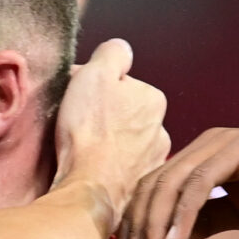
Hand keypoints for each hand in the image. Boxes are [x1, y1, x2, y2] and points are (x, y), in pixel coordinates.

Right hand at [52, 39, 168, 217]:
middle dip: (104, 116)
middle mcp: (161, 129)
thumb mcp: (96, 74)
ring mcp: (153, 161)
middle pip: (124, 113)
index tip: (77, 98)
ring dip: (108, 142)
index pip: (119, 84)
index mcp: (153, 98)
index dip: (93, 87)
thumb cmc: (90, 130)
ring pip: (125, 142)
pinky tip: (93, 168)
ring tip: (84, 150)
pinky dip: (109, 166)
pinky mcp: (140, 187)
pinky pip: (122, 168)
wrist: (89, 188)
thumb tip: (120, 50)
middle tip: (78, 125)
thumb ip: (113, 53)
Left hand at [117, 124, 238, 238]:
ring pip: (168, 186)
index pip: (153, 193)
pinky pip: (200, 184)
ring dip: (152, 228)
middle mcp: (204, 148)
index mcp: (202, 160)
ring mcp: (220, 145)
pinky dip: (183, 213)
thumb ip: (209, 219)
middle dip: (134, 233)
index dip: (135, 228)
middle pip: (151, 189)